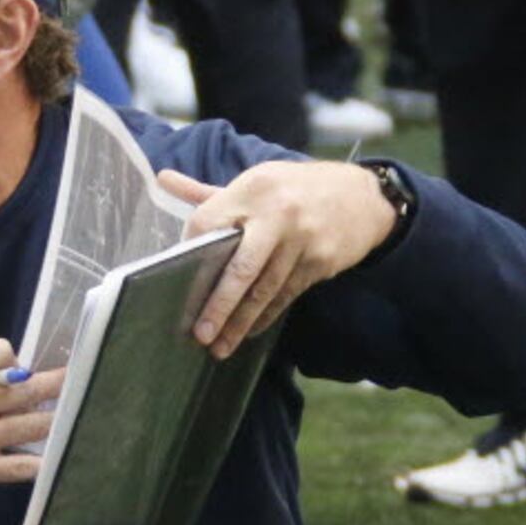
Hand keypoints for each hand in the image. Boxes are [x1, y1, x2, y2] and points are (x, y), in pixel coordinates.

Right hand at [0, 338, 63, 524]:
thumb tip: (17, 379)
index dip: (15, 361)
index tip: (19, 375)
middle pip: (21, 388)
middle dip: (54, 386)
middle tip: (79, 382)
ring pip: (28, 425)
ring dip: (52, 425)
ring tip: (64, 424)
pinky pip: (19, 465)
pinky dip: (40, 464)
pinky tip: (47, 463)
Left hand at [157, 162, 397, 358]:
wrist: (363, 196)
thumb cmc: (293, 190)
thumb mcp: (254, 182)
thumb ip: (206, 191)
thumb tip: (162, 178)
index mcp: (253, 189)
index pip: (208, 224)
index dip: (190, 251)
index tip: (172, 278)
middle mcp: (278, 215)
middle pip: (240, 267)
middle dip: (218, 304)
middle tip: (199, 334)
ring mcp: (302, 240)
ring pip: (263, 289)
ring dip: (240, 322)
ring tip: (219, 346)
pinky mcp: (320, 261)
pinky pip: (285, 295)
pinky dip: (265, 316)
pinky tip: (247, 332)